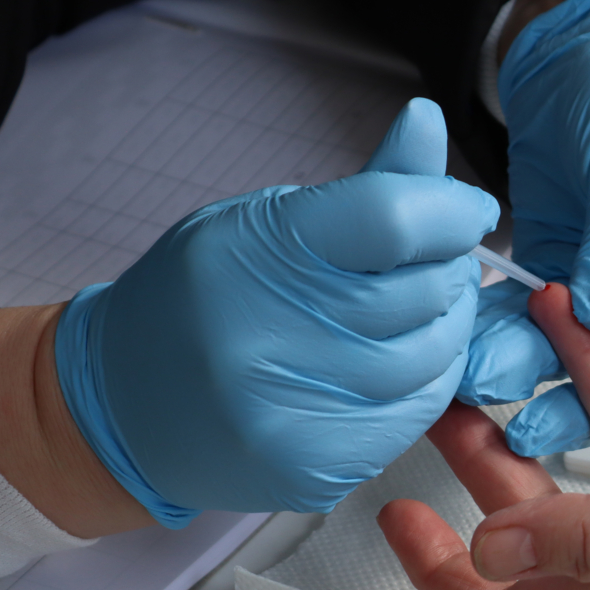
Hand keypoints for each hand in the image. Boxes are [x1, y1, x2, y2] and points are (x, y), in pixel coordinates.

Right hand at [54, 99, 499, 526]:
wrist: (123, 404)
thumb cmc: (203, 298)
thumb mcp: (266, 220)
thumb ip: (364, 188)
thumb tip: (427, 121)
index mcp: (255, 253)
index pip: (392, 218)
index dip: (449, 210)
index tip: (466, 209)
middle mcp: (264, 337)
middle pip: (423, 292)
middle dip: (450, 270)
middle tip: (439, 263)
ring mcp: (288, 412)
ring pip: (433, 359)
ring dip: (448, 328)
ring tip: (423, 310)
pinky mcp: (312, 469)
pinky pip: (415, 416)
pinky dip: (427, 382)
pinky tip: (403, 361)